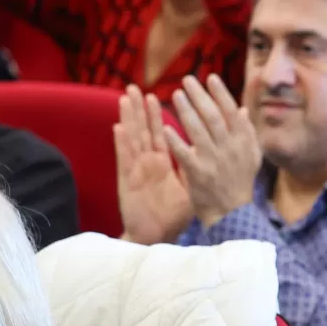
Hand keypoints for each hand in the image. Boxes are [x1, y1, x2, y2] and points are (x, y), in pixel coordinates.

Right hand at [114, 86, 191, 242]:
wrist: (157, 237)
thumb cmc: (172, 215)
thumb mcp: (187, 188)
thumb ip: (193, 167)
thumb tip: (207, 151)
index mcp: (162, 164)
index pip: (160, 133)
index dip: (158, 115)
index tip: (158, 95)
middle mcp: (148, 163)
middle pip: (143, 131)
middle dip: (140, 110)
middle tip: (135, 88)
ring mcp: (137, 171)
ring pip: (132, 139)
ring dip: (129, 119)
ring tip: (125, 98)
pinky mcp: (129, 182)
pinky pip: (126, 160)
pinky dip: (122, 143)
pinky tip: (118, 127)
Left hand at [163, 75, 261, 228]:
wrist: (232, 214)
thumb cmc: (240, 183)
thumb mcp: (251, 157)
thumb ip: (247, 133)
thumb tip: (242, 110)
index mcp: (242, 142)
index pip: (231, 112)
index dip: (221, 93)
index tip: (210, 77)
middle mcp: (228, 148)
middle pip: (212, 116)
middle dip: (199, 96)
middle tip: (187, 80)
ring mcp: (213, 160)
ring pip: (198, 130)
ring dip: (186, 110)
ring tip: (175, 94)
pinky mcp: (197, 173)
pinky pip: (184, 153)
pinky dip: (175, 140)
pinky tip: (165, 127)